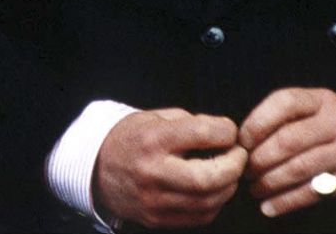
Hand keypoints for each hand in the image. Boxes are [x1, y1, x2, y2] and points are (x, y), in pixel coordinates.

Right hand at [92, 108, 246, 228]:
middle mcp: (152, 172)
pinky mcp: (157, 218)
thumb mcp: (154, 118)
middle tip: (240, 156)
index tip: (230, 131)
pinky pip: (200, 216)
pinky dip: (215, 202)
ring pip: (209, 201)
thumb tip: (224, 134)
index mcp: (152, 140)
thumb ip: (189, 123)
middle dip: (234, 166)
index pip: (200, 133)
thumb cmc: (130, 138)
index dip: (225, 131)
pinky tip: (213, 189)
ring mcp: (154, 199)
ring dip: (228, 186)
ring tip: (228, 172)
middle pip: (208, 177)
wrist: (96, 168)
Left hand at [238, 87, 335, 217]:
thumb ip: (292, 117)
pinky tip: (270, 206)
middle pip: (287, 140)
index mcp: (323, 100)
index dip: (257, 122)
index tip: (241, 141)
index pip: (284, 102)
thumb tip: (245, 138)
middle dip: (259, 159)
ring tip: (253, 189)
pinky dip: (287, 201)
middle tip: (243, 171)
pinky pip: (312, 191)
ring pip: (298, 168)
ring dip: (269, 182)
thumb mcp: (324, 111)